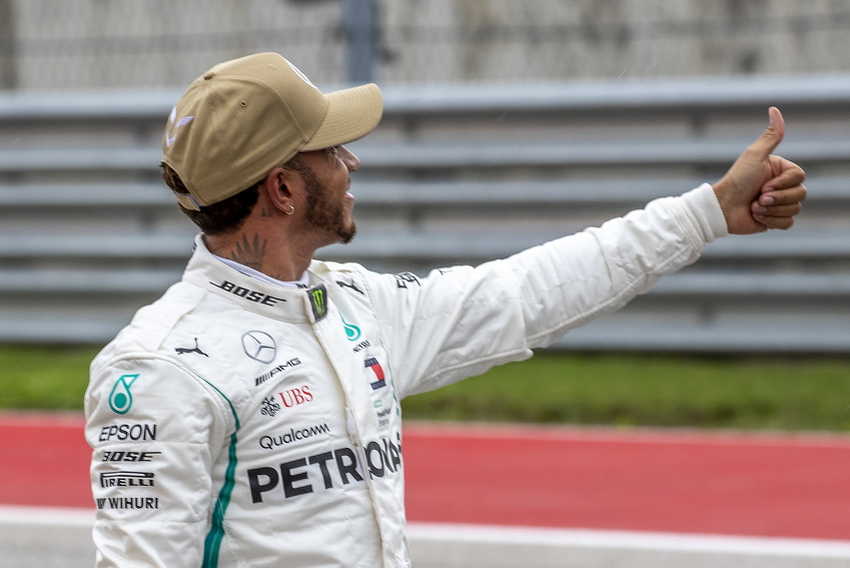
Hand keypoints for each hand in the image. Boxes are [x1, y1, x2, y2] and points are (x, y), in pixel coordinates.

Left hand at [712, 107, 806, 234]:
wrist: (722, 209)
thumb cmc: (737, 180)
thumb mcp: (755, 155)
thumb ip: (771, 136)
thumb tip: (774, 109)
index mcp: (780, 170)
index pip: (800, 177)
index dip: (783, 183)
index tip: (763, 184)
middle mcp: (781, 186)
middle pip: (801, 194)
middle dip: (777, 198)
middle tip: (757, 198)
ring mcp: (778, 204)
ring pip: (795, 209)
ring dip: (771, 210)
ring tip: (753, 207)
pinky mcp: (774, 220)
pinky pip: (788, 223)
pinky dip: (772, 221)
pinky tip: (756, 217)